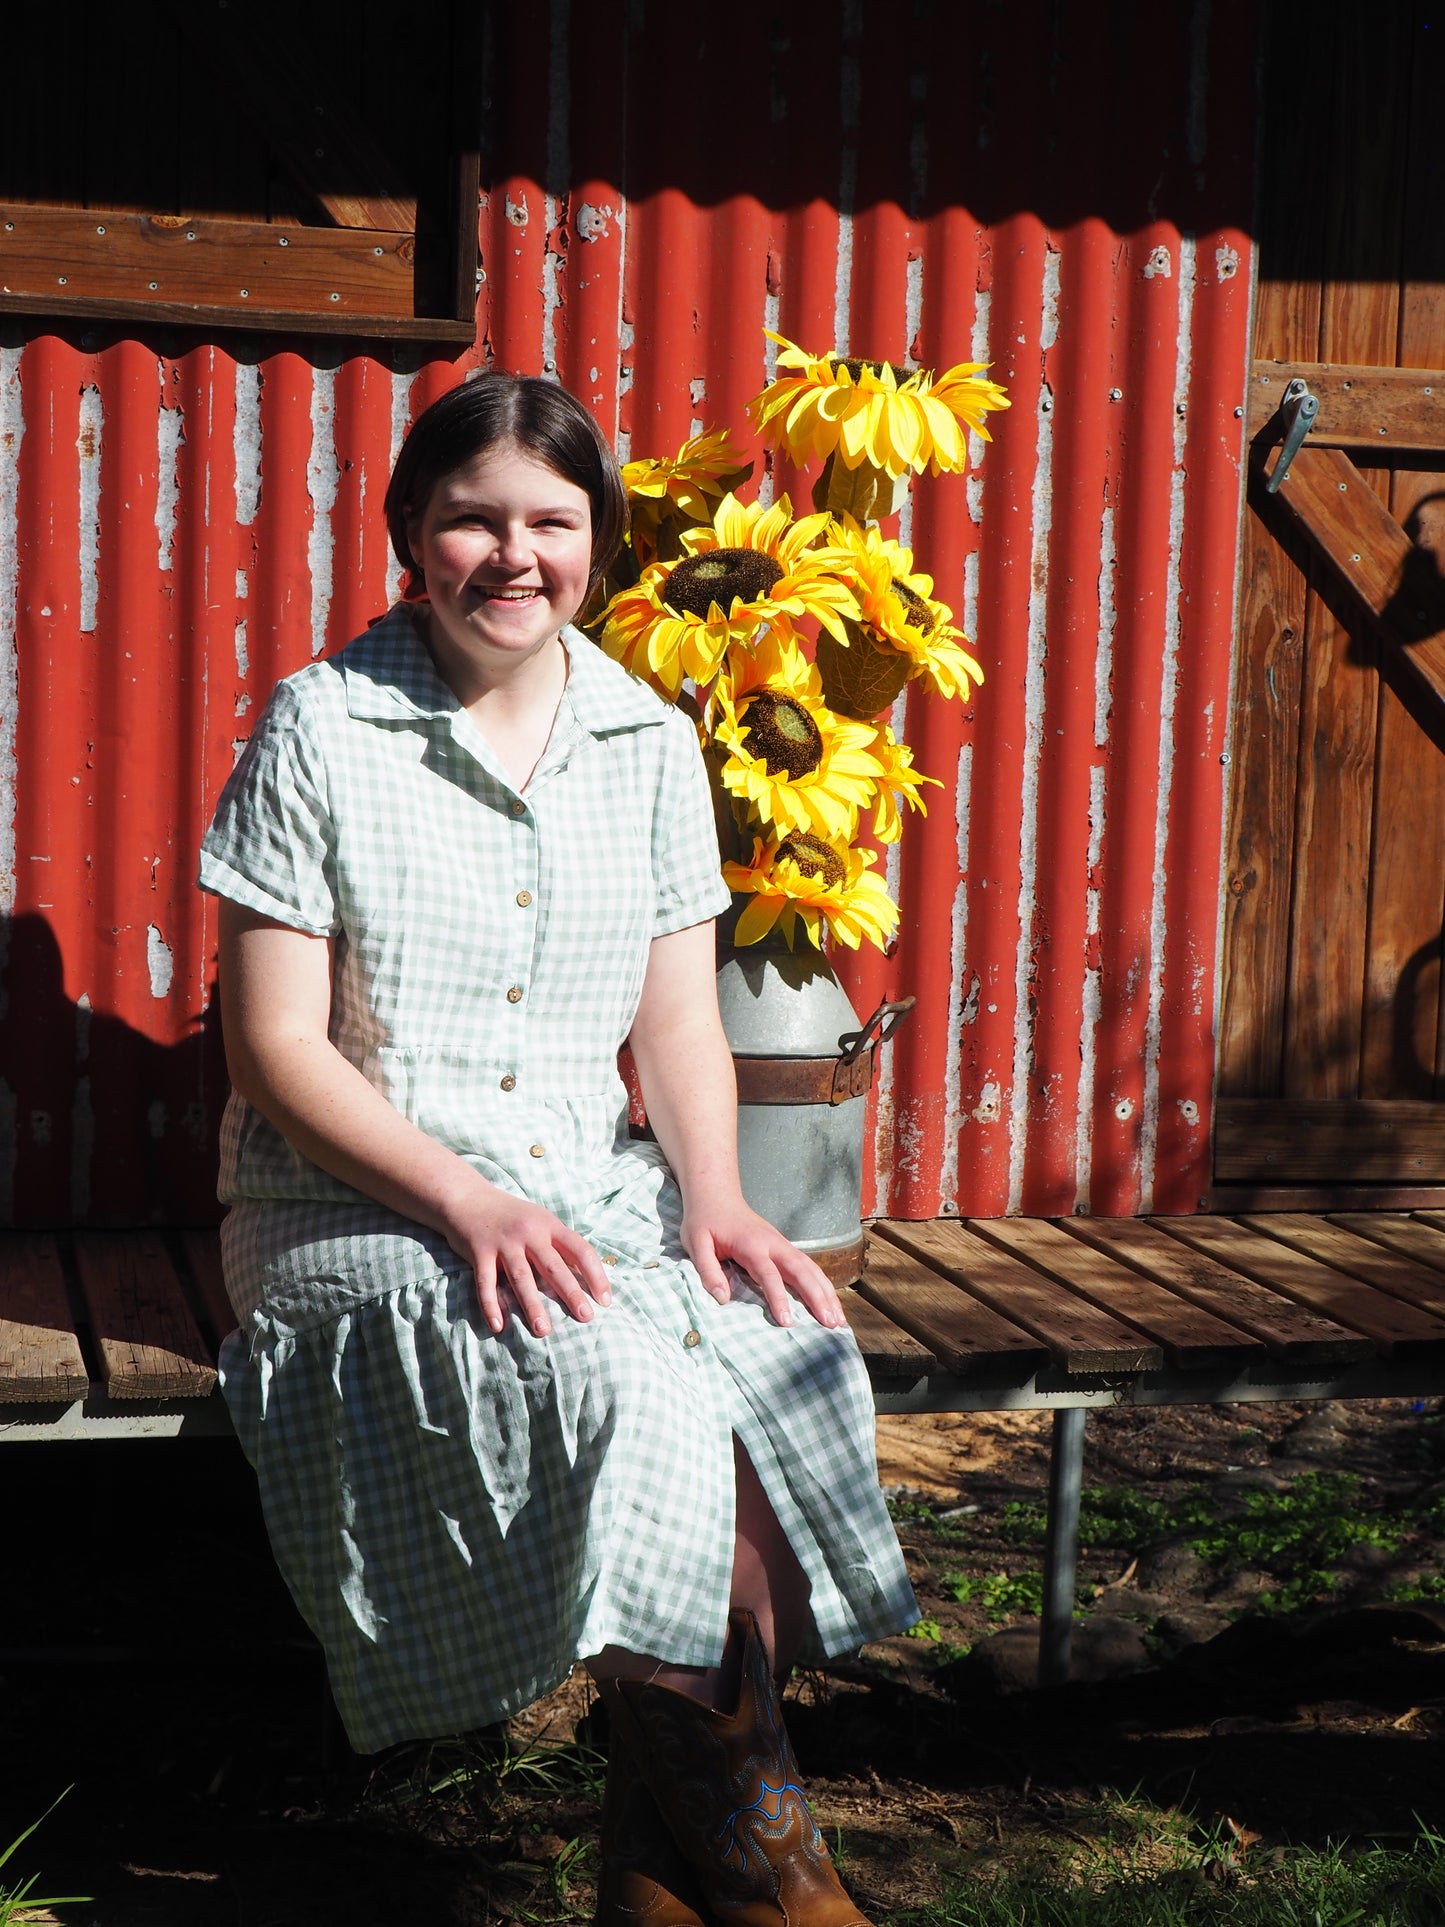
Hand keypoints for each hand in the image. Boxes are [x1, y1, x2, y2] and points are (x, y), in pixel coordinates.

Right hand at [443, 1181, 612, 1337]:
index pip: (580, 1250)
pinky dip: (491, 1306)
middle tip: (586, 1317)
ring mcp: (503, 1242)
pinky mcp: (479, 1251)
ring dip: (533, 1306)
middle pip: (554, 1266)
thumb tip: (584, 1278)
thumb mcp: (538, 1220)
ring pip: (522, 1278)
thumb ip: (556, 1244)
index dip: (596, 1275)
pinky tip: (499, 1326)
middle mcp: (529, 1232)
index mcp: (549, 1225)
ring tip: (543, 1331)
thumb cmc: (509, 1216)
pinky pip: (486, 1283)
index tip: (604, 1300)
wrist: (466, 1197)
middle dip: (571, 1293)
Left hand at [681, 1199, 846, 1330]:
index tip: (788, 1322)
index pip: (769, 1274)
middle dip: (818, 1296)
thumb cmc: (704, 1221)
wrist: (716, 1195)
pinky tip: (830, 1301)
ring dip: (826, 1292)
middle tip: (831, 1323)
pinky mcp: (784, 1247)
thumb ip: (708, 1270)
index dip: (779, 1298)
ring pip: (810, 1268)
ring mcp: (781, 1244)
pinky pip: (808, 1266)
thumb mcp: (695, 1243)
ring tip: (839, 1319)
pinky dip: (822, 1284)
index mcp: (751, 1244)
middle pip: (801, 1270)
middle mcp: (773, 1243)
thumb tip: (722, 1299)